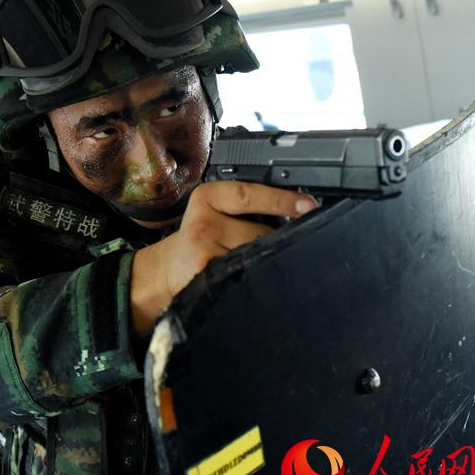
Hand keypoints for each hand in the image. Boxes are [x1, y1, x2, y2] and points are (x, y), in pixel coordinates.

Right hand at [129, 181, 318, 337]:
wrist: (168, 269)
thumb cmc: (200, 239)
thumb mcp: (214, 211)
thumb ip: (245, 207)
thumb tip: (298, 212)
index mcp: (207, 198)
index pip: (248, 195)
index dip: (281, 200)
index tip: (307, 206)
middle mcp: (203, 224)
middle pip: (260, 232)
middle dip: (277, 240)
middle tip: (288, 245)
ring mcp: (204, 252)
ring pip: (257, 255)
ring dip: (269, 261)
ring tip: (265, 264)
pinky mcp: (207, 276)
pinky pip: (246, 275)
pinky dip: (256, 277)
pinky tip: (256, 278)